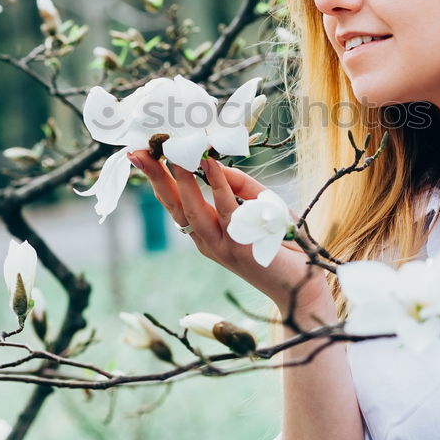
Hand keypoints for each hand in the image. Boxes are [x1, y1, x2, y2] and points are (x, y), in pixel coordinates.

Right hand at [127, 151, 333, 321]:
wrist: (303, 288)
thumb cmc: (281, 244)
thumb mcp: (259, 205)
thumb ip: (237, 184)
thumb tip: (213, 162)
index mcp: (205, 232)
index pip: (175, 203)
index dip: (158, 179)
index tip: (142, 153)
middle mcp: (206, 241)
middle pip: (173, 206)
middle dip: (155, 178)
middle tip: (137, 152)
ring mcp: (221, 246)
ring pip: (192, 209)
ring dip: (180, 179)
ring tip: (171, 152)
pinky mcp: (241, 248)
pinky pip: (226, 210)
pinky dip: (217, 185)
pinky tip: (209, 163)